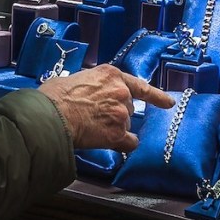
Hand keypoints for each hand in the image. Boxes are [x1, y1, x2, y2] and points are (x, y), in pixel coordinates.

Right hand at [38, 64, 172, 152]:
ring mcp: (121, 113)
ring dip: (114, 128)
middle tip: (94, 117)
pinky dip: (123, 145)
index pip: (139, 85)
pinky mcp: (117, 134)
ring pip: (126, 125)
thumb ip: (90, 84)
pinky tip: (111, 144)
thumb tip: (86, 92)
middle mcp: (121, 91)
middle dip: (115, 113)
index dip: (156, 96)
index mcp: (110, 74)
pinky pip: (129, 143)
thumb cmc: (54, 96)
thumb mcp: (75, 78)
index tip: (169, 103)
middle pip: (128, 107)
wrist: (50, 116)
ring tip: (93, 129)